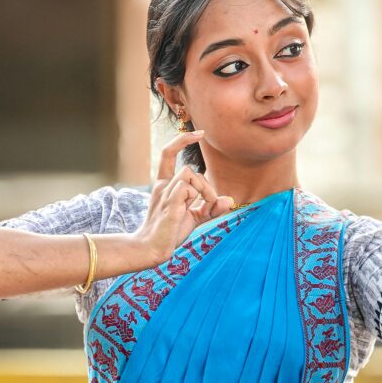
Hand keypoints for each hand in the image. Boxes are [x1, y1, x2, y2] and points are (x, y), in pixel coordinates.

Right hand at [134, 131, 232, 265]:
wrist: (151, 249)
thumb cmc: (170, 233)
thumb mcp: (194, 218)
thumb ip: (210, 208)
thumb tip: (229, 201)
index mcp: (165, 185)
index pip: (168, 153)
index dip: (182, 140)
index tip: (200, 133)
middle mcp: (162, 186)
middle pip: (188, 169)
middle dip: (206, 185)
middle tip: (211, 204)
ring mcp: (164, 194)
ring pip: (188, 173)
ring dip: (204, 189)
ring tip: (206, 207)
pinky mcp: (168, 204)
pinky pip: (187, 187)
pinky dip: (198, 196)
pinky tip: (194, 211)